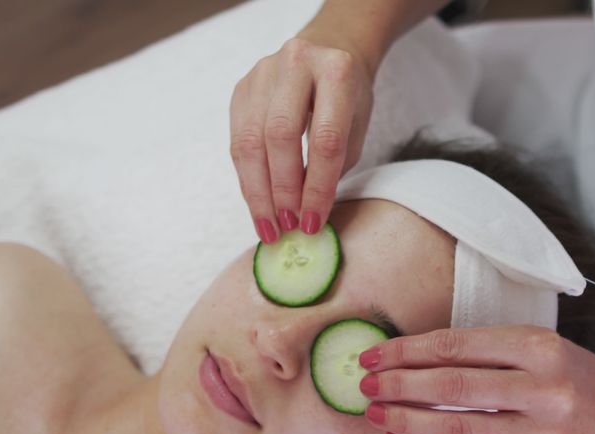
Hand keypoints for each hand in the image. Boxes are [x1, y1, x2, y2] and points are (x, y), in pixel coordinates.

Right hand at [229, 33, 375, 242]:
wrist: (329, 47)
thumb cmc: (348, 94)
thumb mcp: (357, 124)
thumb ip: (335, 164)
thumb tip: (309, 216)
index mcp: (336, 71)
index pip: (325, 139)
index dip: (318, 187)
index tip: (314, 222)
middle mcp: (295, 64)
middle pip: (280, 137)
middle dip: (282, 191)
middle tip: (288, 226)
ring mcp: (262, 73)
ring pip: (250, 141)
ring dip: (258, 192)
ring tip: (269, 226)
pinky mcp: (241, 87)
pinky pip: (237, 141)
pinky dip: (247, 178)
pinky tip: (257, 204)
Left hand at [357, 326, 594, 433]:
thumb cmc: (569, 374)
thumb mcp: (537, 346)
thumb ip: (484, 351)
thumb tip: (408, 358)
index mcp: (540, 347)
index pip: (457, 346)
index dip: (408, 351)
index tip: (374, 354)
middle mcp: (543, 389)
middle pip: (452, 386)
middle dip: (400, 384)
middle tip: (365, 384)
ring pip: (457, 427)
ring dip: (407, 420)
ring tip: (376, 412)